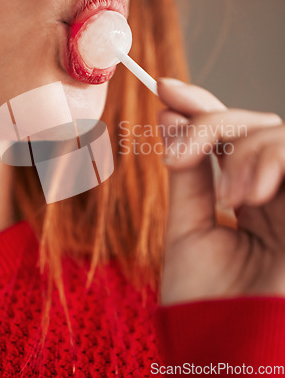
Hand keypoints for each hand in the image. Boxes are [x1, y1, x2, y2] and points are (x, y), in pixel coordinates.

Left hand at [157, 78, 284, 304]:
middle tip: (179, 156)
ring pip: (278, 136)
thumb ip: (188, 176)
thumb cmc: (204, 303)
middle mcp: (274, 194)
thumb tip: (170, 118)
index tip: (164, 87)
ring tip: (228, 195)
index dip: (200, 106)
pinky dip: (273, 160)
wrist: (224, 354)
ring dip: (244, 151)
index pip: (227, 137)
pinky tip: (250, 194)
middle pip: (253, 126)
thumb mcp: (188, 229)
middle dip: (213, 125)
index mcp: (244, 198)